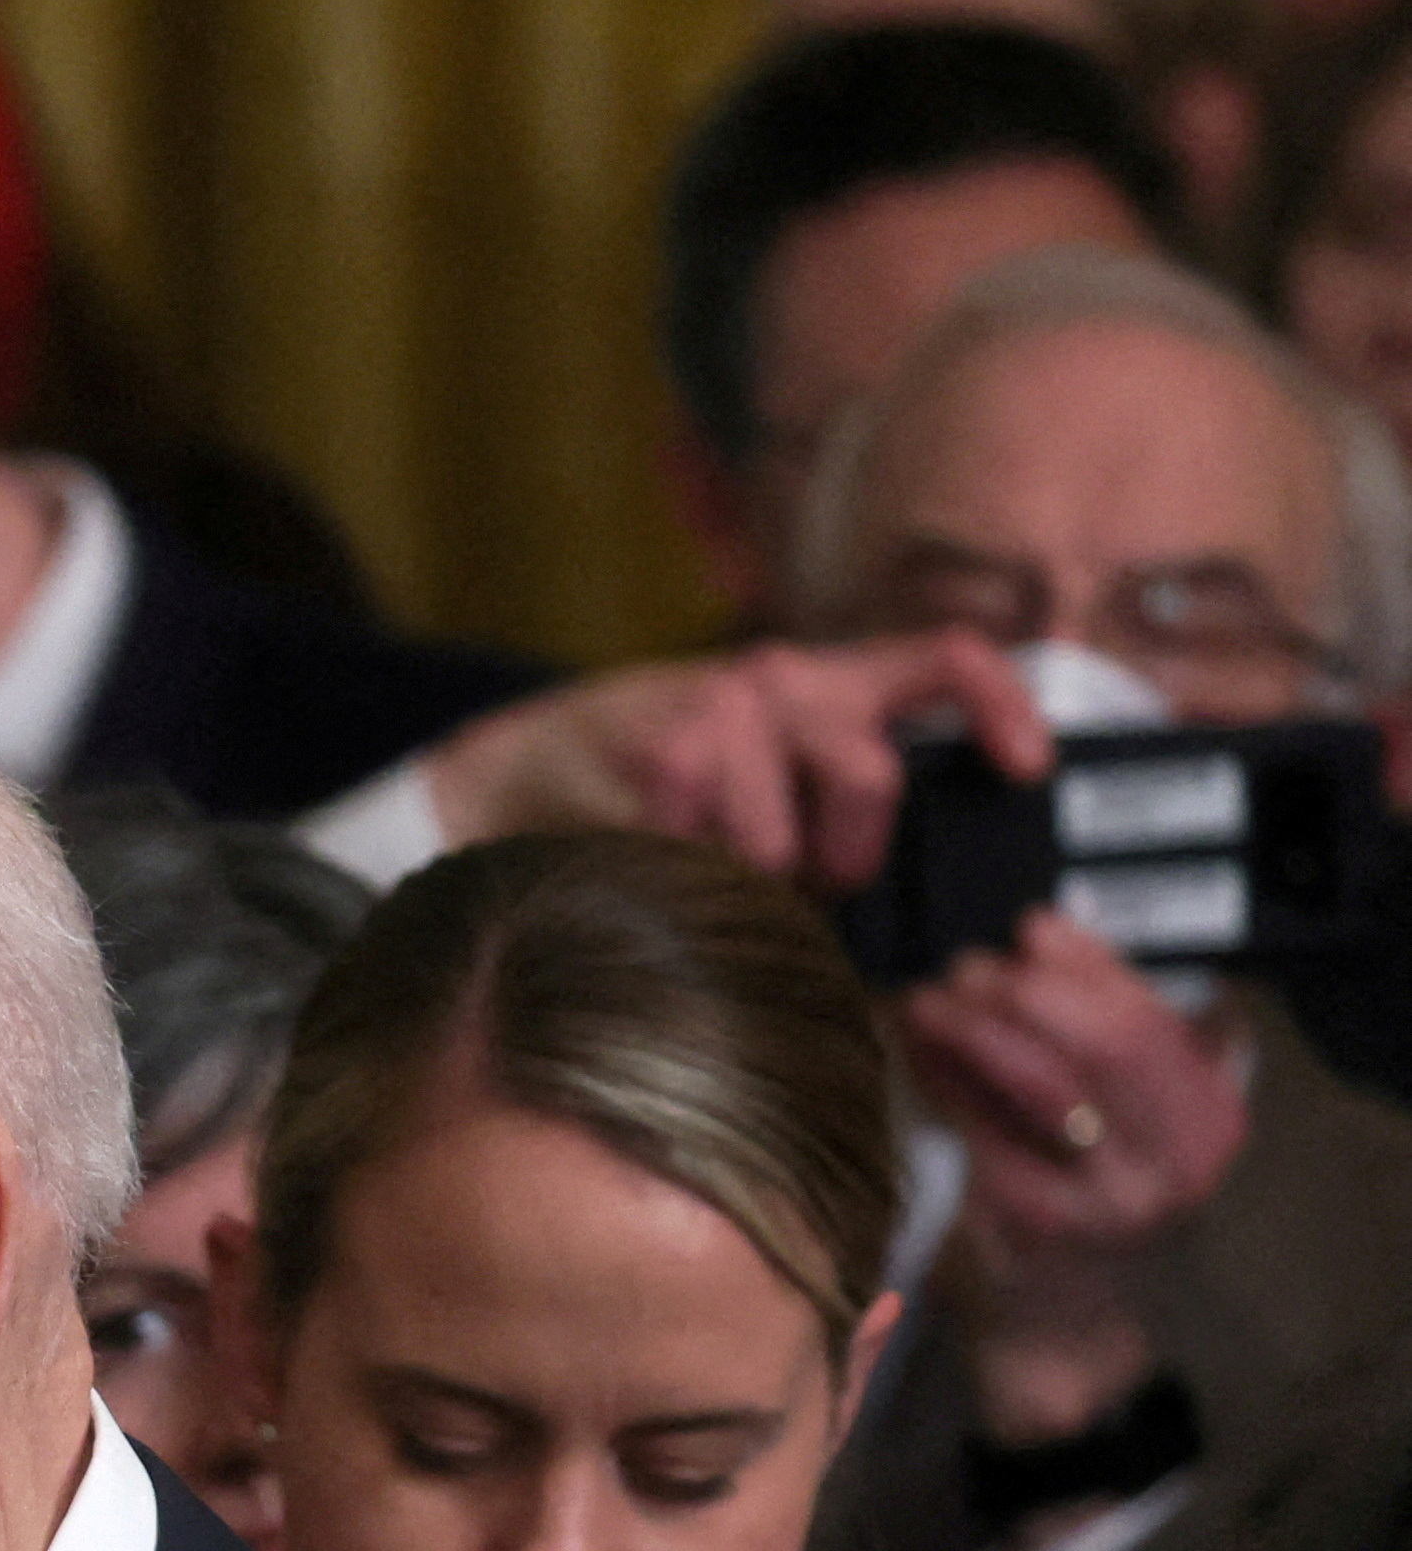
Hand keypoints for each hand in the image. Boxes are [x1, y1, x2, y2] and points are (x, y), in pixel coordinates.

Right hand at [414, 629, 1052, 887]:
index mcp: (832, 679)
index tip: (1027, 773)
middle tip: (812, 885)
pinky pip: (701, 847)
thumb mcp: (768, 770)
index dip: (1003, 711)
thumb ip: (835, 796)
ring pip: (776, 837)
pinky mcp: (658, 744)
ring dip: (748, 881)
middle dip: (845, 859)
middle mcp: (785, 676)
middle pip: (869, 779)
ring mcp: (718, 706)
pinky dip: (683, 873)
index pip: (950, 659)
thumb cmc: (659, 785)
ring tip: (715, 872)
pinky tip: (658, 857)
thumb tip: (914, 891)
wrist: (523, 763)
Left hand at [907, 908, 1248, 1441]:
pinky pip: (982, 1132)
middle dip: (1028, 993)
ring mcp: (1106, 1201)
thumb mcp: (1121, 1117)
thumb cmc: (1079, 1202)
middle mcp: (1174, 1163)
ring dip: (977, 1027)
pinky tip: (910, 1052)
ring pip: (1043, 1084)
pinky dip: (941, 1081)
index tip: (1032, 925)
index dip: (1088, 965)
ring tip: (927, 999)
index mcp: (1207, 1120)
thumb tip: (1038, 938)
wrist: (1057, 1326)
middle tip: (965, 969)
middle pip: (1107, 1044)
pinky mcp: (1032, 1227)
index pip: (1152, 1019)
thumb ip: (1100, 1039)